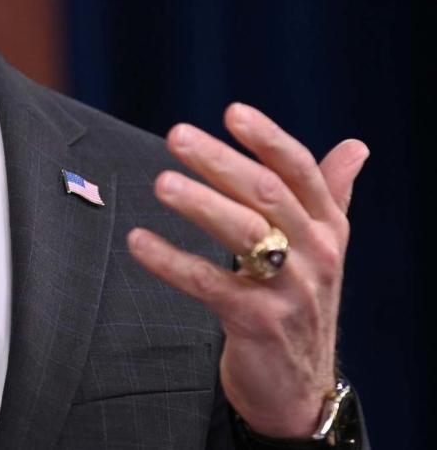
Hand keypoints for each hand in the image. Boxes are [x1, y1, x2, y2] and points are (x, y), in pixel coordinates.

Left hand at [126, 102, 368, 437]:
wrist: (300, 385)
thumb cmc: (301, 299)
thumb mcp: (322, 246)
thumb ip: (332, 193)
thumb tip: (356, 145)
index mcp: (326, 226)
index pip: (300, 171)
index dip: (268, 139)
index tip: (233, 111)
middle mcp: (314, 253)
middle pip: (267, 194)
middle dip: (220, 161)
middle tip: (176, 135)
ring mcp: (290, 290)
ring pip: (245, 234)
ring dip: (200, 204)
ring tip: (160, 183)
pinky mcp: (258, 323)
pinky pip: (210, 285)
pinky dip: (172, 261)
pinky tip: (139, 242)